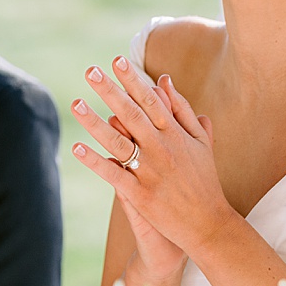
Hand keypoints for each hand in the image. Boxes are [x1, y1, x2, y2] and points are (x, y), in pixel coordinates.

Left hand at [72, 57, 237, 252]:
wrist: (209, 224)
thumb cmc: (205, 180)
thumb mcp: (200, 141)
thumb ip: (183, 110)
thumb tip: (165, 80)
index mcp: (175, 134)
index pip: (150, 101)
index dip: (133, 80)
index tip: (117, 61)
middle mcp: (162, 149)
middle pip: (132, 115)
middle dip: (110, 91)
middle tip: (90, 71)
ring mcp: (150, 172)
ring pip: (118, 142)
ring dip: (95, 122)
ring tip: (76, 104)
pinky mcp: (140, 194)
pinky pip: (113, 174)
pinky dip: (95, 161)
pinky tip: (76, 148)